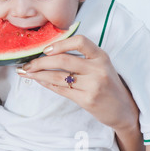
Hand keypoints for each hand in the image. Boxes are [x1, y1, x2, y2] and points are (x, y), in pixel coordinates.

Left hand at [17, 35, 138, 132]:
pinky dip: (46, 84)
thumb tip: (47, 51)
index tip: (45, 49)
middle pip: (63, 60)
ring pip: (58, 76)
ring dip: (38, 74)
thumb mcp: (99, 65)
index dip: (60, 44)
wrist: (123, 109)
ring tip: (26, 72)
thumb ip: (80, 57)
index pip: (80, 41)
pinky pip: (61, 90)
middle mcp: (98, 69)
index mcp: (101, 56)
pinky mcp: (87, 100)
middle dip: (40, 62)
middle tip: (26, 64)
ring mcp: (93, 85)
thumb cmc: (106, 83)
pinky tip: (39, 81)